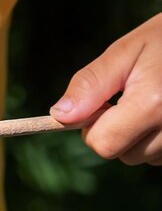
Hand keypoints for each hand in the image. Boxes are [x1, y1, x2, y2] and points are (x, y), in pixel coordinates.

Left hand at [50, 13, 161, 165]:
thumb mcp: (123, 53)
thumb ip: (90, 85)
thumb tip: (60, 115)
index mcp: (153, 104)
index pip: (104, 145)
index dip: (93, 128)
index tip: (102, 105)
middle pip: (124, 155)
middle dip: (116, 132)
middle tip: (129, 100)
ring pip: (143, 157)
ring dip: (137, 137)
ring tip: (151, 102)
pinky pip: (159, 156)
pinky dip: (154, 139)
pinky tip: (160, 112)